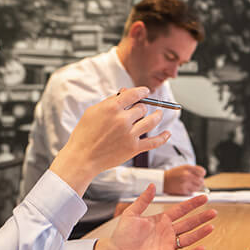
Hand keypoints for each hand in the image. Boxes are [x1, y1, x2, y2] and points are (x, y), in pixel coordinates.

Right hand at [52, 87, 168, 194]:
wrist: (82, 157)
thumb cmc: (84, 135)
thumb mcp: (93, 112)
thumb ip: (110, 101)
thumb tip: (125, 92)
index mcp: (112, 108)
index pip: (134, 94)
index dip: (142, 91)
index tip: (145, 91)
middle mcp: (122, 120)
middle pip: (142, 108)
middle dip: (142, 107)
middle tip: (140, 109)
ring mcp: (130, 134)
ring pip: (151, 120)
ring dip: (157, 116)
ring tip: (159, 114)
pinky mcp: (134, 148)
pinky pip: (154, 142)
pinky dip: (163, 137)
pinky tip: (167, 133)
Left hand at [92, 184, 217, 249]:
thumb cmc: (121, 235)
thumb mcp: (131, 213)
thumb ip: (143, 200)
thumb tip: (152, 185)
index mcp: (160, 220)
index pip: (181, 210)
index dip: (192, 204)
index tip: (203, 197)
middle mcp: (166, 232)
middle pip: (189, 223)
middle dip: (201, 217)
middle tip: (213, 212)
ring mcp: (167, 244)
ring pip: (189, 238)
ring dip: (200, 233)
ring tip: (211, 226)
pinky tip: (201, 247)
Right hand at [163, 165, 206, 194]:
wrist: (163, 180)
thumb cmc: (174, 174)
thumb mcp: (183, 167)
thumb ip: (194, 169)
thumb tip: (203, 174)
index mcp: (187, 167)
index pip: (202, 172)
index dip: (202, 174)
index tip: (200, 176)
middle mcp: (187, 175)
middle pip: (201, 181)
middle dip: (200, 182)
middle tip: (195, 182)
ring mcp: (185, 183)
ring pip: (198, 188)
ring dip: (196, 187)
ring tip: (190, 185)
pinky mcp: (183, 190)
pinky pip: (192, 192)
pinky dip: (190, 191)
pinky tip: (185, 188)